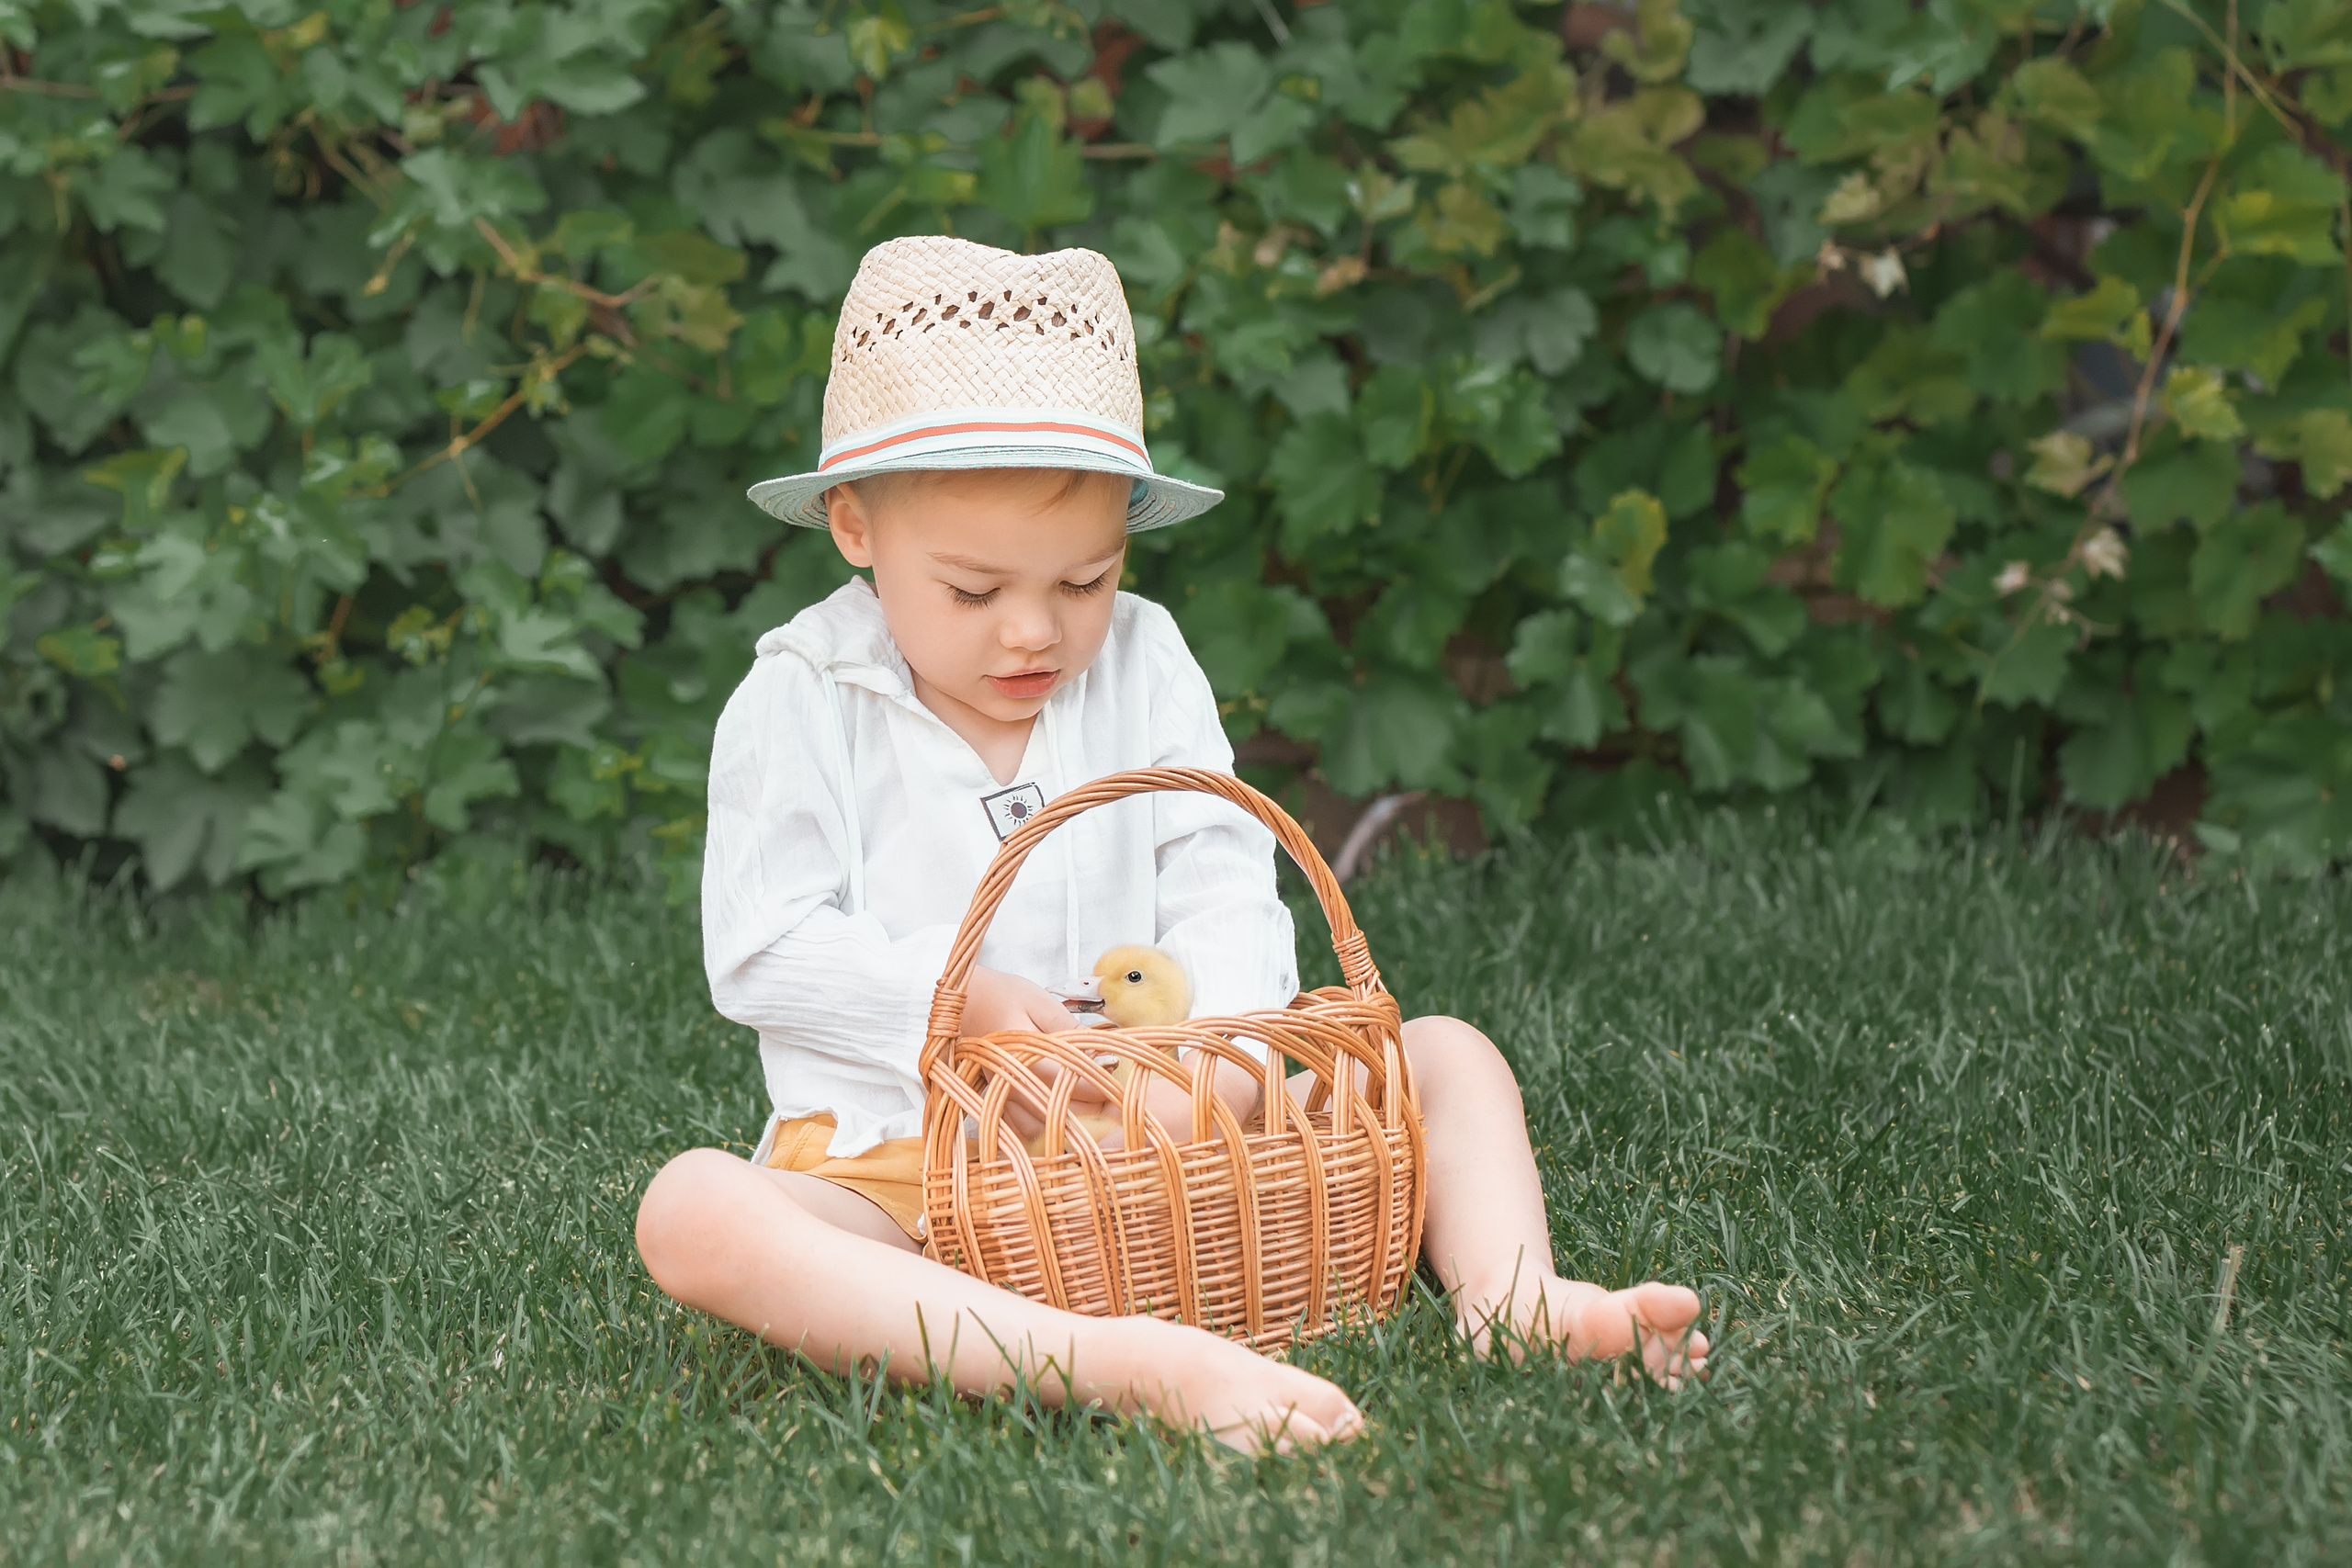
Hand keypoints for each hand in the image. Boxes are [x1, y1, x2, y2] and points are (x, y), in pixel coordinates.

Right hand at [963, 967, 1113, 1142]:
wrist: (955, 1000)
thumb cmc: (998, 994)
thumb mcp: (1039, 1002)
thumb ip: (1069, 1029)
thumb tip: (1103, 1052)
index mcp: (1024, 1056)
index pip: (1071, 1084)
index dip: (1101, 1089)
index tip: (1122, 1088)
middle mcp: (1009, 1083)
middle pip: (1056, 1113)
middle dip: (1088, 1111)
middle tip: (1112, 1101)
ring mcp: (997, 1094)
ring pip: (1036, 1128)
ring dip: (1061, 1122)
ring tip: (1083, 1107)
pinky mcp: (990, 1098)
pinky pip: (1015, 1127)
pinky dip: (1036, 1126)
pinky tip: (1050, 1113)